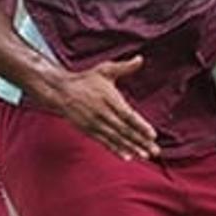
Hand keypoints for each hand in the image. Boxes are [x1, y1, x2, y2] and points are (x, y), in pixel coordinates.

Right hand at [41, 57, 158, 160]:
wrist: (60, 91)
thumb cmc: (86, 80)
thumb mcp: (104, 70)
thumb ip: (124, 67)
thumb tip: (140, 59)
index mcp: (109, 98)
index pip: (128, 115)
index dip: (140, 126)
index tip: (153, 135)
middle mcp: (102, 113)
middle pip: (124, 130)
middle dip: (140, 141)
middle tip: (155, 151)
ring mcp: (95, 123)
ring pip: (116, 138)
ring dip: (131, 147)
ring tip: (145, 155)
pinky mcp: (89, 130)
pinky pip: (104, 142)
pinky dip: (116, 149)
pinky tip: (127, 156)